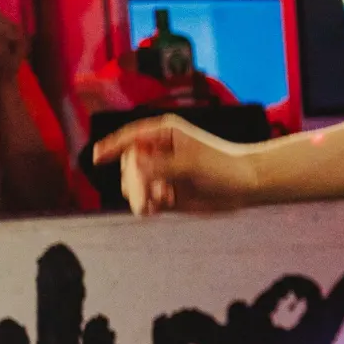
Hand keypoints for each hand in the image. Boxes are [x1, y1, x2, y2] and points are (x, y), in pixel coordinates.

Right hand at [92, 113, 256, 213]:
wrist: (245, 187)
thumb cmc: (224, 166)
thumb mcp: (192, 163)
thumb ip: (162, 166)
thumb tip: (134, 165)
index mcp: (164, 133)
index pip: (131, 136)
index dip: (112, 145)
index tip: (98, 156)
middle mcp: (158, 151)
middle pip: (129, 164)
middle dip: (134, 181)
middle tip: (147, 198)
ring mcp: (160, 173)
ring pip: (133, 184)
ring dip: (140, 194)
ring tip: (157, 202)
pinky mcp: (165, 193)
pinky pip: (144, 199)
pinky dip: (146, 204)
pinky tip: (153, 209)